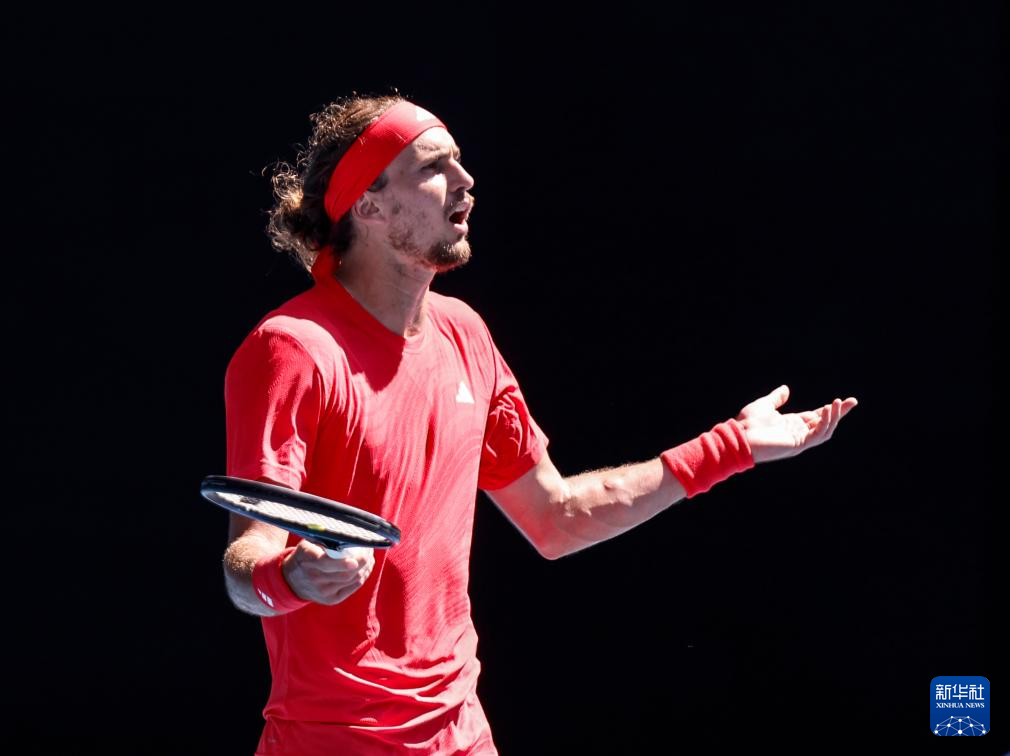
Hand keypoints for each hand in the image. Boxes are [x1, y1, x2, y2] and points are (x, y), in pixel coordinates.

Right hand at [281, 541, 374, 605]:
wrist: (292, 582)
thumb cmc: (305, 556)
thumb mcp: (307, 544)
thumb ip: (324, 539)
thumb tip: (346, 533)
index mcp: (309, 561)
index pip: (326, 563)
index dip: (342, 563)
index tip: (354, 561)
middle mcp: (315, 579)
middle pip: (345, 573)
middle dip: (362, 561)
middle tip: (369, 550)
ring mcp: (324, 592)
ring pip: (352, 579)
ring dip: (365, 567)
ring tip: (370, 557)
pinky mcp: (331, 600)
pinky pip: (353, 587)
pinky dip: (362, 576)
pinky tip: (366, 567)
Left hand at [736, 385, 857, 463]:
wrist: (738, 436)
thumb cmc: (747, 423)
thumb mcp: (764, 405)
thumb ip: (777, 398)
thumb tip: (786, 388)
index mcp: (792, 424)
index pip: (816, 416)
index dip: (829, 409)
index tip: (842, 400)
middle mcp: (798, 433)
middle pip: (825, 423)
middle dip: (839, 413)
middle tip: (853, 401)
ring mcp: (799, 440)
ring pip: (824, 430)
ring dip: (834, 417)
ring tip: (839, 402)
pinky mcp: (797, 444)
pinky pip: (817, 435)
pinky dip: (824, 423)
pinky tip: (826, 410)